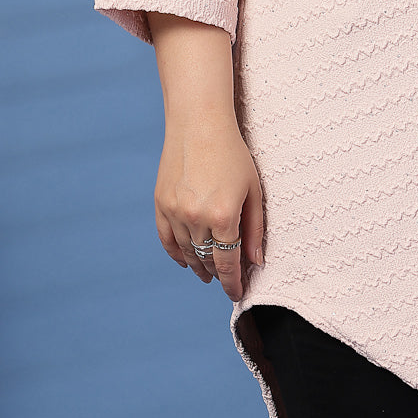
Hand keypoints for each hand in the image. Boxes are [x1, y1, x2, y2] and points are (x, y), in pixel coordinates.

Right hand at [155, 117, 264, 301]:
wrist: (199, 123)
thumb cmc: (233, 153)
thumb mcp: (253, 189)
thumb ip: (255, 228)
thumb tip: (256, 262)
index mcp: (224, 215)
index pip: (228, 263)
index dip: (234, 283)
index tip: (238, 294)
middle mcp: (196, 217)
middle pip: (207, 260)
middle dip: (218, 275)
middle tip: (227, 282)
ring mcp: (175, 212)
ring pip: (187, 252)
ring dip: (199, 266)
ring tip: (209, 274)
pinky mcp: (160, 204)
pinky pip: (167, 240)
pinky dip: (177, 254)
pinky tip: (187, 261)